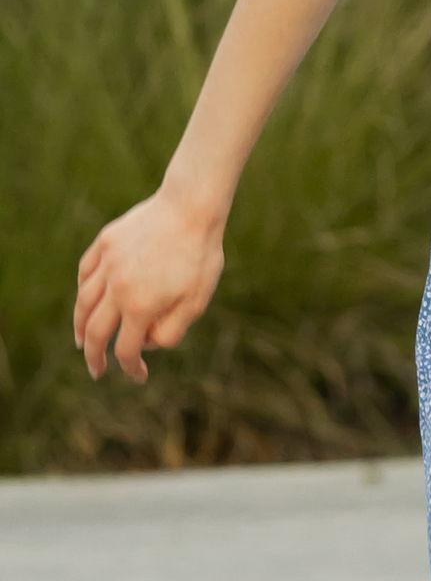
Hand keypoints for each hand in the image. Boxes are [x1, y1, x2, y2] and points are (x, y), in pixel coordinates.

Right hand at [73, 188, 225, 382]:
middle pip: (96, 333)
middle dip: (94, 357)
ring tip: (81, 341)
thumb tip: (146, 344)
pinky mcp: (106, 242)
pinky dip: (83, 289)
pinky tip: (86, 299)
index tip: (139, 376)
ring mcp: (108, 264)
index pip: (127, 350)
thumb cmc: (201, 253)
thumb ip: (171, 330)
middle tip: (96, 371)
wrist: (192, 205)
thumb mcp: (198, 298)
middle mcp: (117, 289)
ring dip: (80, 326)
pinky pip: (86, 271)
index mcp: (140, 306)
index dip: (132, 368)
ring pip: (83, 303)